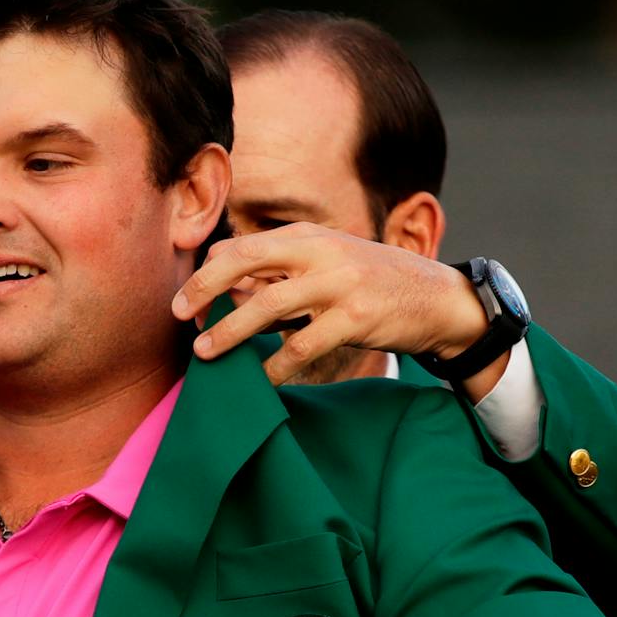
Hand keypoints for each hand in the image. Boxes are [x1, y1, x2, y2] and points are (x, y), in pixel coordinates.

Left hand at [172, 224, 503, 398]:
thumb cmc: (370, 284)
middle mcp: (321, 252)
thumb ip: (278, 271)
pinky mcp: (356, 318)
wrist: (437, 299)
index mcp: (308, 236)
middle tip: (179, 318)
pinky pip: (302, 346)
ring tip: (206, 353)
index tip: (183, 301)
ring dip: (230, 331)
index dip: (207, 272)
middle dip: (205, 289)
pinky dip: (276, 366)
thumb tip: (220, 277)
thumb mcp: (326, 263)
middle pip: (246, 263)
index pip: (243, 246)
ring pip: (268, 305)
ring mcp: (340, 283)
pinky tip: (261, 380)